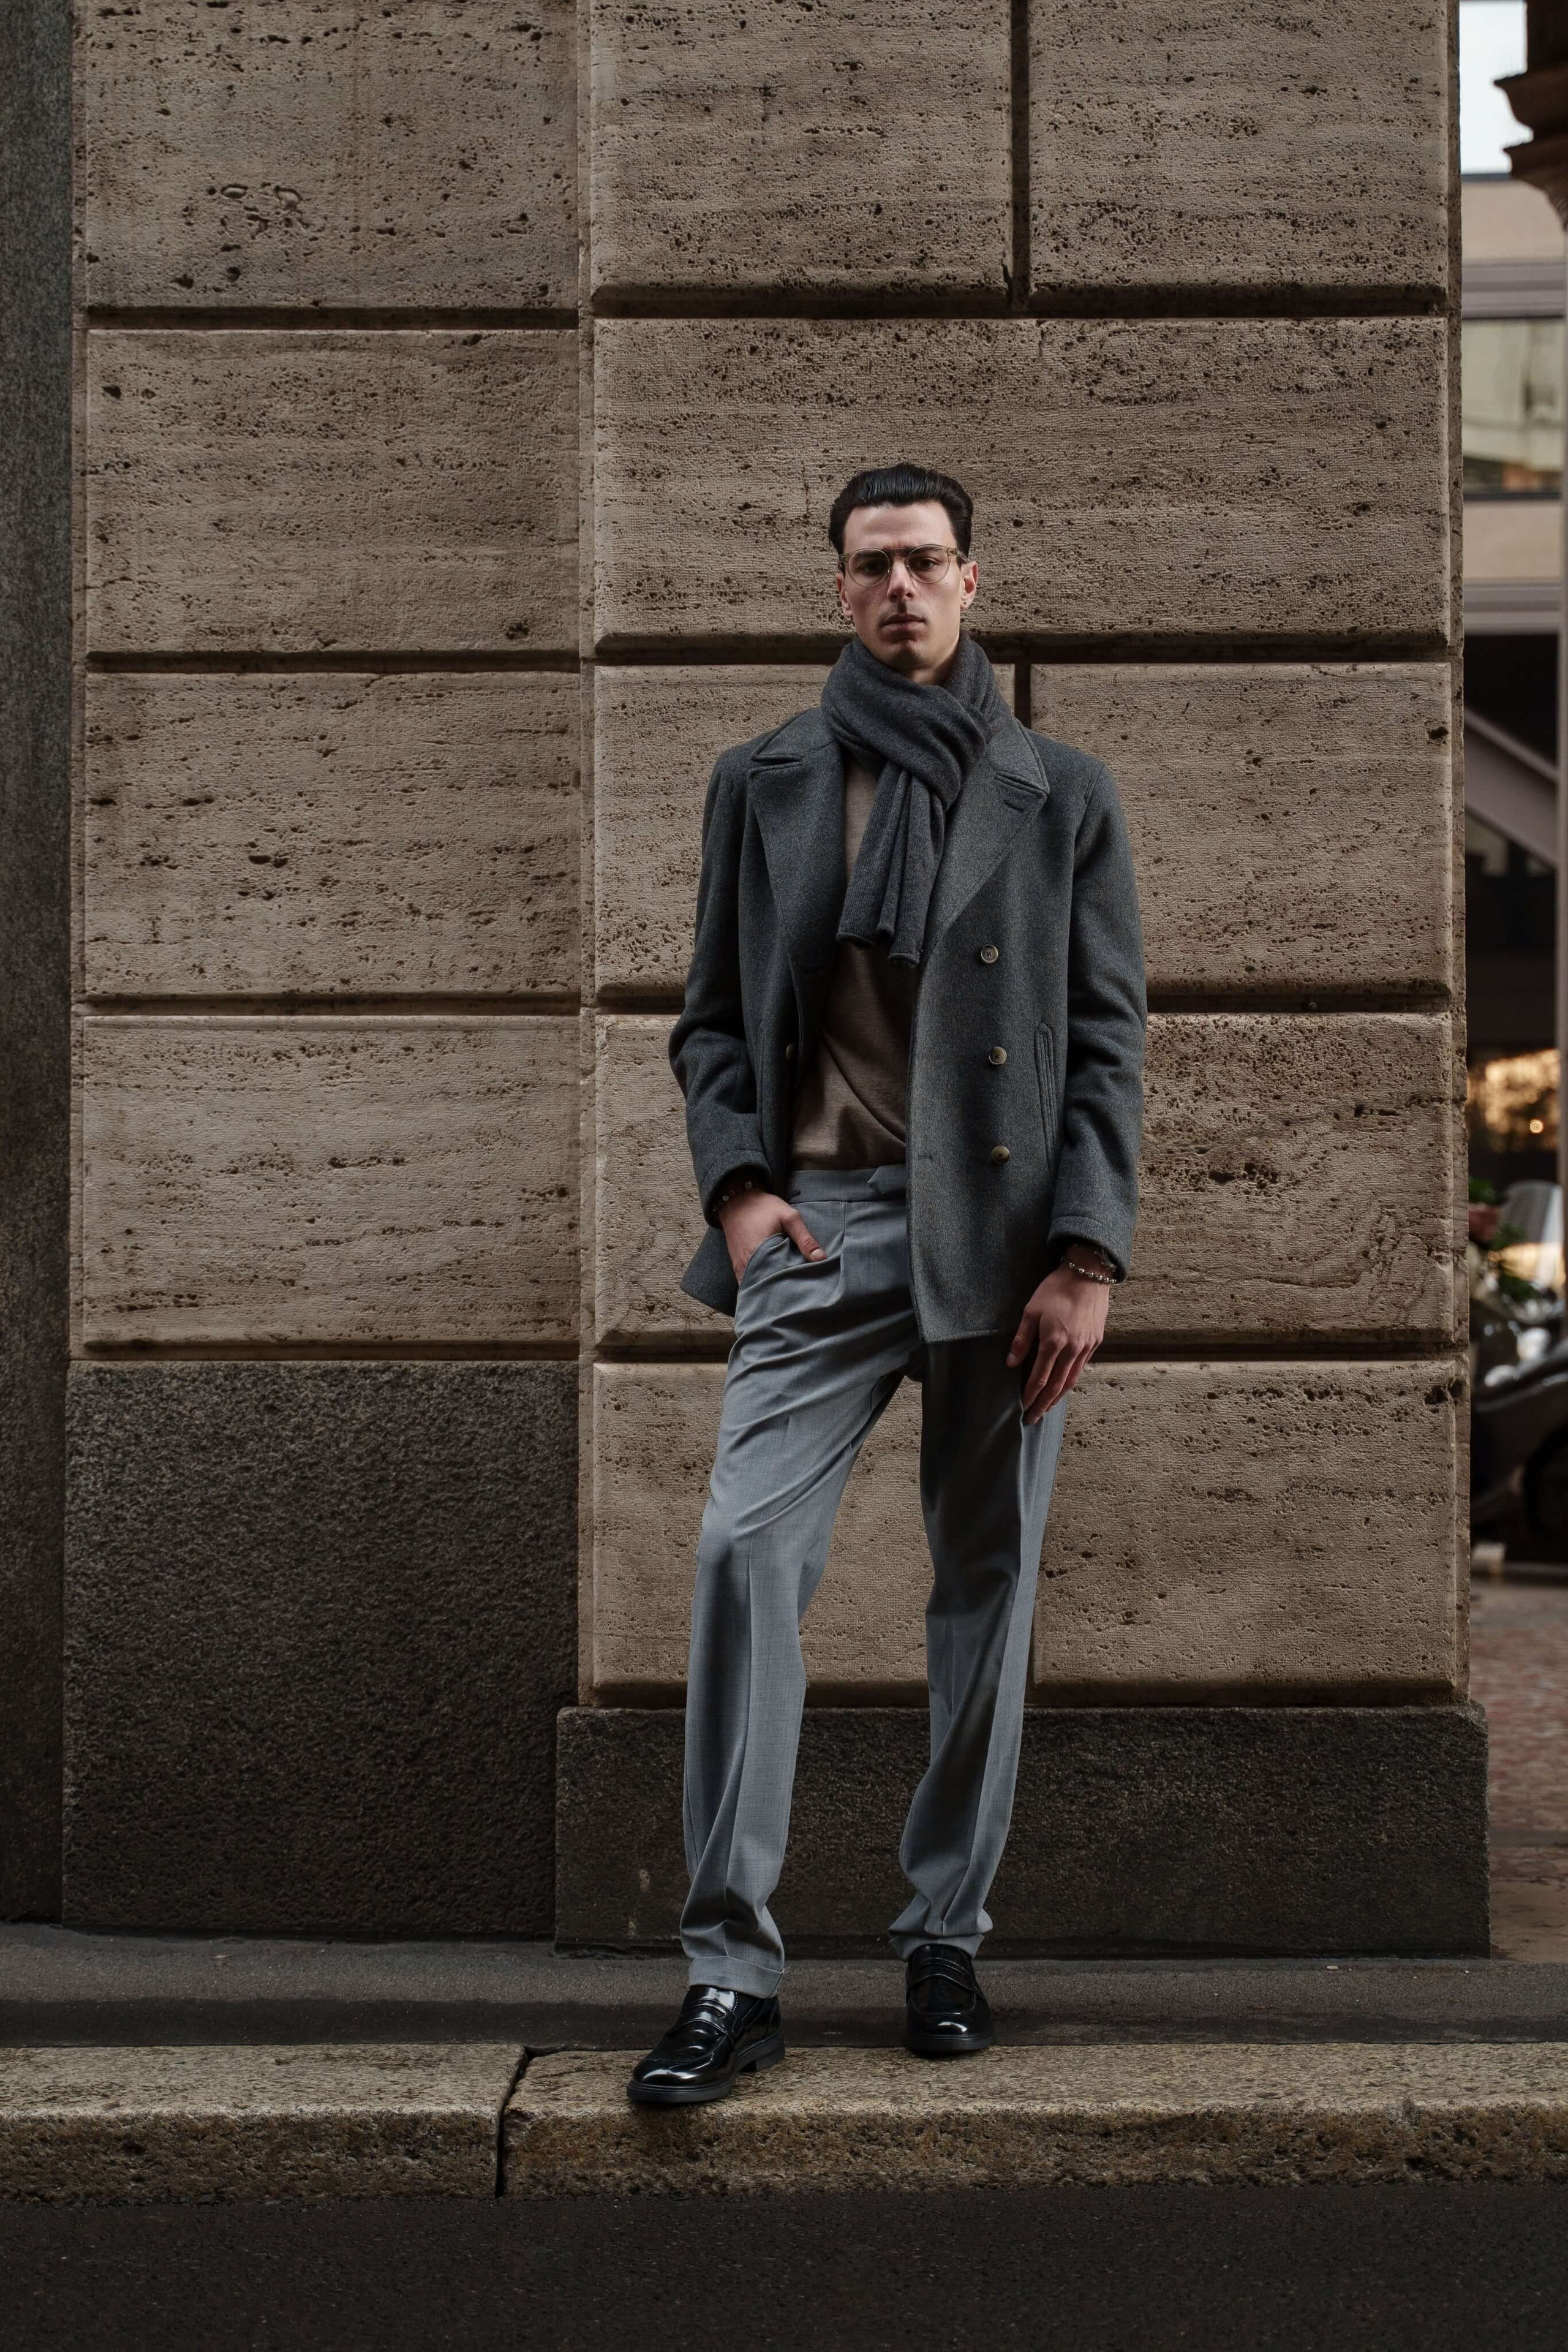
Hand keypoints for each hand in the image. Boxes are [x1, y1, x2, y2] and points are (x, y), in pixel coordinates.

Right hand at [718, 1188, 825, 1282]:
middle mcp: (748, 1266)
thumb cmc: (764, 1208)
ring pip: (758, 1287)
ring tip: (788, 1287)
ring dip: (771, 1288)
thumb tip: (821, 1259)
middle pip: (769, 1288)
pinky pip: (749, 1283)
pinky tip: (773, 1281)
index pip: (780, 1280)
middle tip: (800, 1290)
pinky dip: (760, 1284)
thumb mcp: (789, 1217)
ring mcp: (741, 1268)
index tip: (806, 1286)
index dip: (794, 1286)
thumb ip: (805, 1238)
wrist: (736, 1201)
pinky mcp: (738, 1267)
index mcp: (761, 1255)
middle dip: (784, 1290)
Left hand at [1005, 1263, 1109, 1423]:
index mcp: (1054, 1341)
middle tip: (1033, 1418)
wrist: (1088, 1275)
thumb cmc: (1055, 1289)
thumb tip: (1011, 1363)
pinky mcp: (1095, 1342)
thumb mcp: (1032, 1310)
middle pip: (1057, 1386)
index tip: (1023, 1407)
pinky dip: (1071, 1382)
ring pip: (1072, 1380)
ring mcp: (1086, 1347)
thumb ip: (1022, 1339)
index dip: (1031, 1395)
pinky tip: (1064, 1387)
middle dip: (1043, 1404)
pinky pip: (1081, 1368)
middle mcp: (1072, 1349)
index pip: (1040, 1377)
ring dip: (1058, 1397)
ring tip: (1047, 1408)